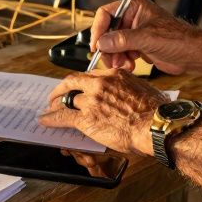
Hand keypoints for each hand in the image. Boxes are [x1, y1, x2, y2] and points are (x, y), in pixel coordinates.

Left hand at [39, 70, 166, 155]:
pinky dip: (51, 118)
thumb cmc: (156, 112)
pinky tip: (45, 120)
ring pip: (67, 99)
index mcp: (114, 75)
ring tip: (50, 108)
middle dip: (62, 88)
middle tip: (56, 94)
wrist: (154, 126)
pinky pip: (63, 117)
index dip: (82, 82)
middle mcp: (99, 84)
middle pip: (73, 81)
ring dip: (55, 104)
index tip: (78, 86)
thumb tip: (131, 93)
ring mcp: (91, 101)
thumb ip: (130, 88)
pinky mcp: (86, 118)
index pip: (91, 75)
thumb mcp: (144, 89)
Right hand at [89, 0, 192, 74]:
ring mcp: (135, 33)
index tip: (96, 46)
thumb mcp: (146, 38)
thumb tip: (101, 43)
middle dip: (108, 47)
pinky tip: (129, 67)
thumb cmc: (176, 40)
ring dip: (115, 57)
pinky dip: (123, 61)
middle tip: (109, 61)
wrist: (192, 55)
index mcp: (134, 7)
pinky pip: (122, 53)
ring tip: (122, 66)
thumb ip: (122, 40)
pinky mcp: (139, 46)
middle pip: (108, 31)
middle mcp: (133, 18)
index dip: (98, 29)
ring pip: (114, 44)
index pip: (107, 14)